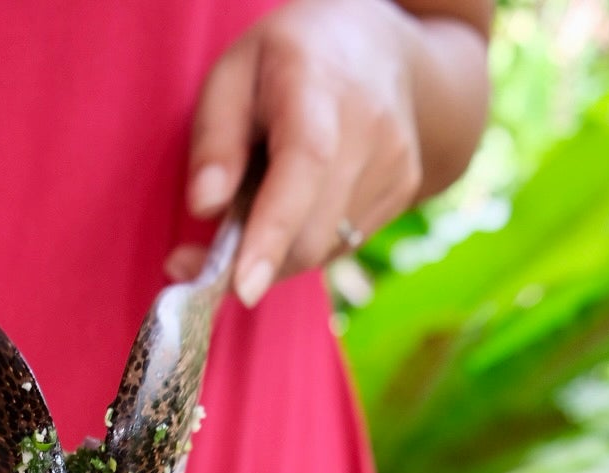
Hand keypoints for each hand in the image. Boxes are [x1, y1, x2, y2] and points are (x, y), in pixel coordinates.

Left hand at [167, 0, 426, 304]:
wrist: (377, 48)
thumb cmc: (287, 61)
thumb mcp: (231, 74)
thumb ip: (214, 139)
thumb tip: (204, 207)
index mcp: (318, 85)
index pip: (304, 165)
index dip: (272, 232)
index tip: (242, 287)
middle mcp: (370, 125)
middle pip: (309, 233)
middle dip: (251, 262)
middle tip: (204, 255)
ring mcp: (396, 161)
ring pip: (321, 250)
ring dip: (277, 250)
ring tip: (263, 197)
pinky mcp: (405, 189)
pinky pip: (340, 245)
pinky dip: (304, 242)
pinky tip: (299, 200)